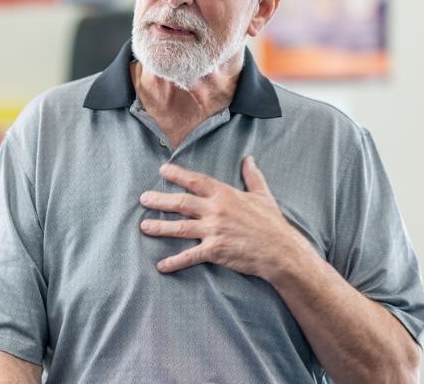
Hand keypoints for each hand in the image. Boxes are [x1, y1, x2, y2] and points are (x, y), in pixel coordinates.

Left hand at [139, 156, 304, 279]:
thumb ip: (252, 176)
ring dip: (160, 227)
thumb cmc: (272, 223)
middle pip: (181, 203)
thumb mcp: (262, 195)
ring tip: (144, 226)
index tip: (162, 170)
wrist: (280, 250)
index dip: (178, 174)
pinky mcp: (214, 251)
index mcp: (225, 195)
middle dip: (160, 200)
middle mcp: (215, 211)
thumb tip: (249, 159)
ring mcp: (213, 231)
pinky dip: (174, 262)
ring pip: (180, 227)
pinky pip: (189, 256)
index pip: (196, 181)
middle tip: (143, 199)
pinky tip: (161, 265)